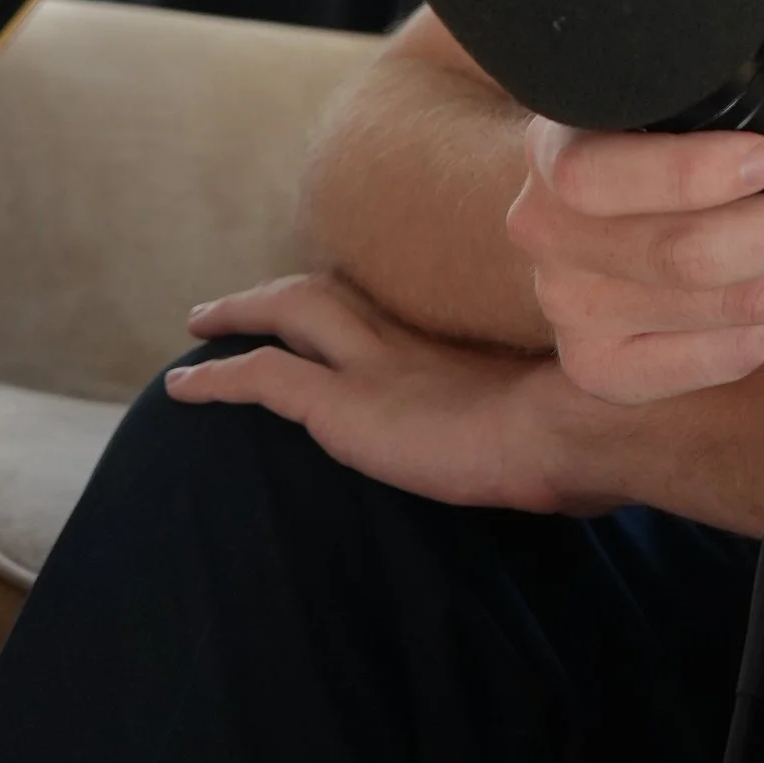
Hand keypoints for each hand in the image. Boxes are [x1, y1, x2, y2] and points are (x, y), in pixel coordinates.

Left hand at [167, 273, 591, 511]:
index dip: (344, 310)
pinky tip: (182, 389)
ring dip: (241, 313)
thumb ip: (540, 433)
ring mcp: (375, 367)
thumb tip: (571, 468)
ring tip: (198, 327)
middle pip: (328, 294)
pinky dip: (219, 377)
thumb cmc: (581, 436)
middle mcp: (408, 345)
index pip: (381, 315)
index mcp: (451, 353)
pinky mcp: (347, 405)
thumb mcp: (555, 426)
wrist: (572, 431)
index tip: (321, 314)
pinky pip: (264, 377)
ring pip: (292, 313)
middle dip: (279, 295)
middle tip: (236, 305)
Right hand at [506, 0, 763, 403]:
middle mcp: (546, 233)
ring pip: (721, 311)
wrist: (598, 200)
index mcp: (555, 146)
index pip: (600, 175)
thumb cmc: (662, 115)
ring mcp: (568, 307)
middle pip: (686, 254)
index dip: (689, 174)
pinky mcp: (601, 366)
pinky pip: (713, 361)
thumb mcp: (700, 46)